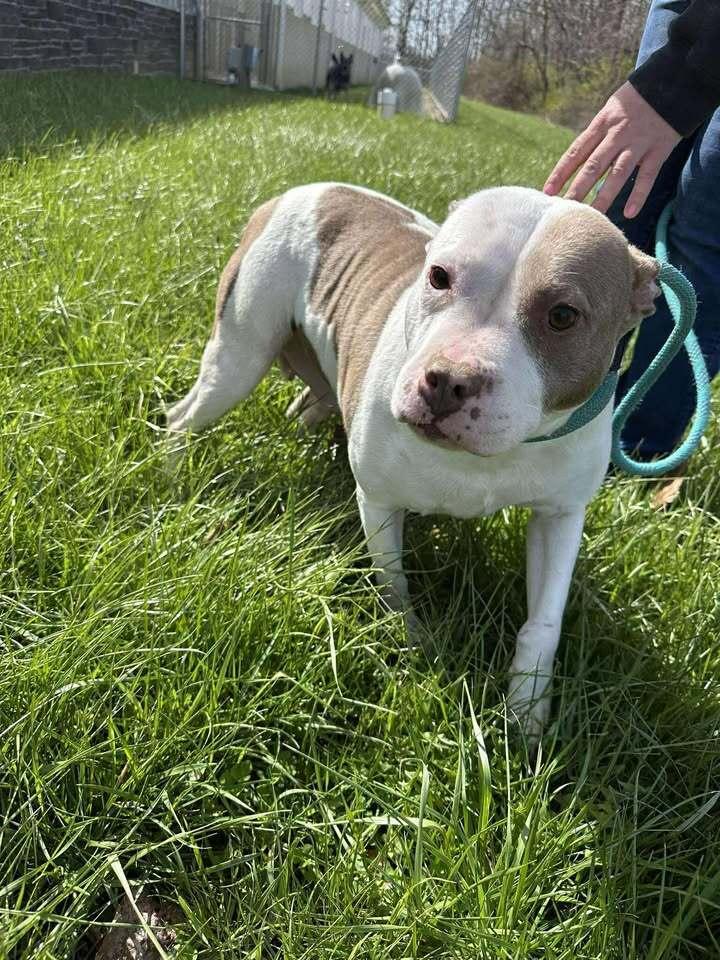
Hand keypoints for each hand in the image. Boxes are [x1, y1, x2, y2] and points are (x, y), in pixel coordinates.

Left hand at [544, 81, 681, 217]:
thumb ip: (596, 135)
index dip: (561, 172)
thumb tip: (577, 163)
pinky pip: (647, 176)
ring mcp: (638, 143)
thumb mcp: (610, 110)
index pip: (576, 151)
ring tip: (592, 217)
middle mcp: (617, 134)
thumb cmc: (635, 100)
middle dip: (577, 189)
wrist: (672, 81)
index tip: (547, 191)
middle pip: (593, 165)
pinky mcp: (658, 150)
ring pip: (617, 174)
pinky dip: (638, 195)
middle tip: (563, 210)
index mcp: (602, 124)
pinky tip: (629, 213)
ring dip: (604, 197)